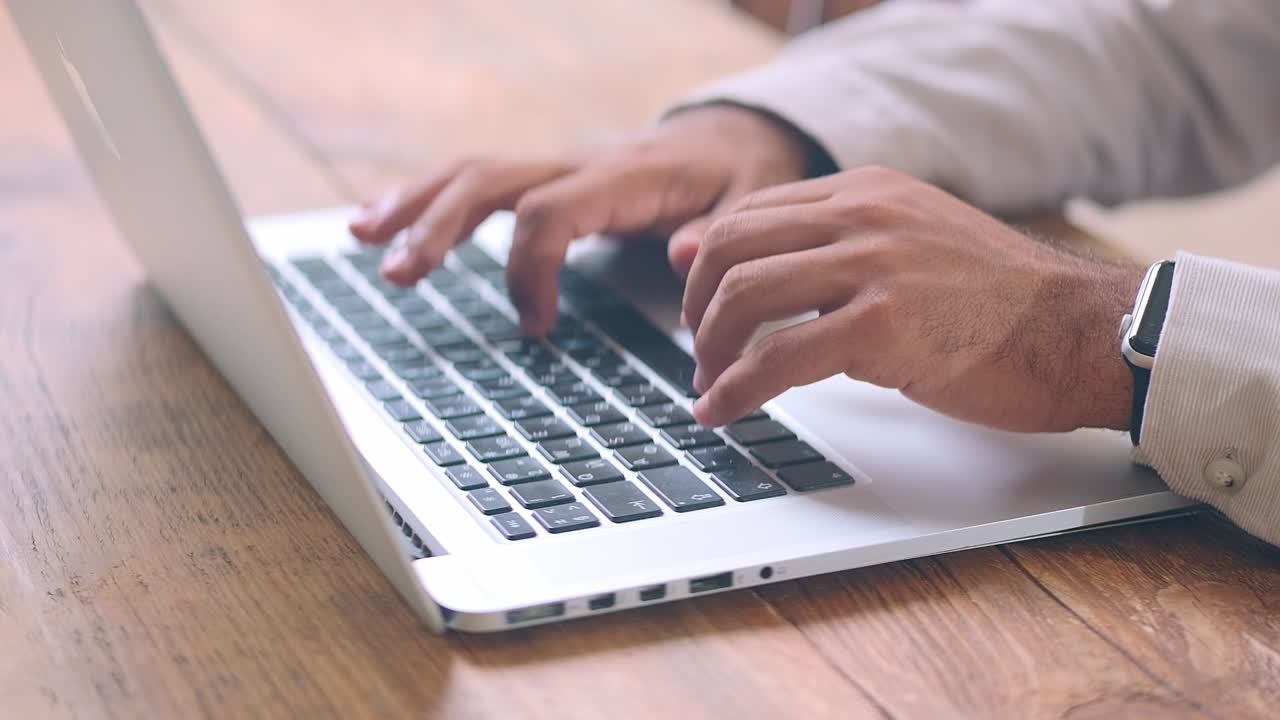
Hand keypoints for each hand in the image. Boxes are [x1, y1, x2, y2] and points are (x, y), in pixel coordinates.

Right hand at [348, 106, 819, 333]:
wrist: (731, 136)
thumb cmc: (737, 176)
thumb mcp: (752, 203)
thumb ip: (720, 233)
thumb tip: (679, 256)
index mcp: (625, 176)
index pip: (550, 212)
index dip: (529, 269)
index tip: (537, 328)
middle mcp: (579, 162)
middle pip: (491, 182)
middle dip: (437, 226)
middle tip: (395, 275)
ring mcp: (557, 164)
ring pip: (473, 173)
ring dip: (415, 204)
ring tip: (360, 236)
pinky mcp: (546, 174)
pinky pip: (479, 180)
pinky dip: (429, 198)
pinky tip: (382, 219)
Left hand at [682, 167, 1142, 431]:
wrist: (1081, 330)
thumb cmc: (999, 301)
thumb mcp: (908, 247)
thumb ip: (826, 244)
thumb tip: (730, 252)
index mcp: (866, 192)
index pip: (750, 212)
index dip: (706, 264)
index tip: (697, 305)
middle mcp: (864, 215)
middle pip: (731, 248)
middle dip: (697, 307)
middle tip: (699, 350)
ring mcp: (874, 266)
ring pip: (744, 297)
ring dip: (711, 351)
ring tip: (710, 386)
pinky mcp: (883, 325)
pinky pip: (777, 358)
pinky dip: (735, 390)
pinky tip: (723, 412)